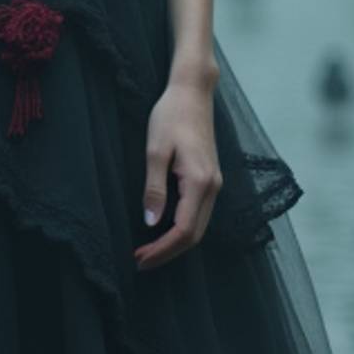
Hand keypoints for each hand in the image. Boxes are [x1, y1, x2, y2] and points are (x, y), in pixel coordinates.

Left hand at [134, 77, 221, 269]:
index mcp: (200, 182)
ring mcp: (215, 184)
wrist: (192, 93)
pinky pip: (199, 214)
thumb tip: (150, 223)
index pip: (184, 231)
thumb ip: (154, 189)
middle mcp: (213, 187)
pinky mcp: (210, 180)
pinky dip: (181, 229)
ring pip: (198, 227)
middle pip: (195, 235)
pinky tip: (162, 230)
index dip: (162, 249)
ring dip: (174, 243)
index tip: (139, 257)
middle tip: (139, 261)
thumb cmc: (170, 116)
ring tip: (147, 250)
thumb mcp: (155, 151)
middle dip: (167, 252)